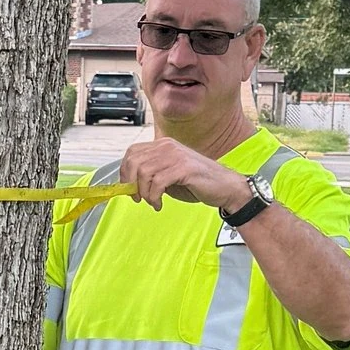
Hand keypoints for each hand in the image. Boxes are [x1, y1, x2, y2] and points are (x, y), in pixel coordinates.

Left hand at [119, 132, 255, 214]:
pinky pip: (158, 182)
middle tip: (138, 199)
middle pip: (134, 162)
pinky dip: (154, 197)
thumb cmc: (197, 182)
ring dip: (144, 192)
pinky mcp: (184, 168)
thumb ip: (150, 175)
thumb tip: (129, 185)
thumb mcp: (168, 175)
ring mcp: (176, 156)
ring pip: (144, 172)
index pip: (132, 153)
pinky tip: (159, 204)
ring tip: (152, 202)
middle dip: (131, 184)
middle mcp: (168, 146)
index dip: (125, 172)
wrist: (225, 187)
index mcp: (163, 145)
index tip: (128, 189)